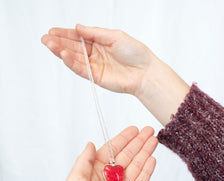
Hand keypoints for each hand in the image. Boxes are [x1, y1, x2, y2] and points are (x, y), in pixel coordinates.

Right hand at [41, 24, 157, 95]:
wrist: (144, 71)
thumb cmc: (135, 53)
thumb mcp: (115, 36)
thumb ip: (95, 33)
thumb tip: (78, 27)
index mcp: (100, 43)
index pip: (79, 38)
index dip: (66, 34)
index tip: (53, 31)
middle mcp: (96, 55)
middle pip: (74, 48)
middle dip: (59, 43)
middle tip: (46, 38)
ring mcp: (95, 66)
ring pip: (75, 59)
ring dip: (62, 52)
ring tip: (50, 45)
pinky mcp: (96, 77)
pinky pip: (82, 69)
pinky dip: (72, 63)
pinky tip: (63, 55)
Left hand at [64, 126, 157, 180]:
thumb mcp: (75, 180)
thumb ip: (84, 160)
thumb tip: (90, 143)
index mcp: (95, 171)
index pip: (112, 149)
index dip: (123, 138)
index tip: (133, 129)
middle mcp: (109, 177)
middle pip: (127, 154)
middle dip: (138, 142)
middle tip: (148, 130)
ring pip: (136, 164)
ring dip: (145, 151)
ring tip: (154, 140)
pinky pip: (142, 180)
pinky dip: (148, 169)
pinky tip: (152, 158)